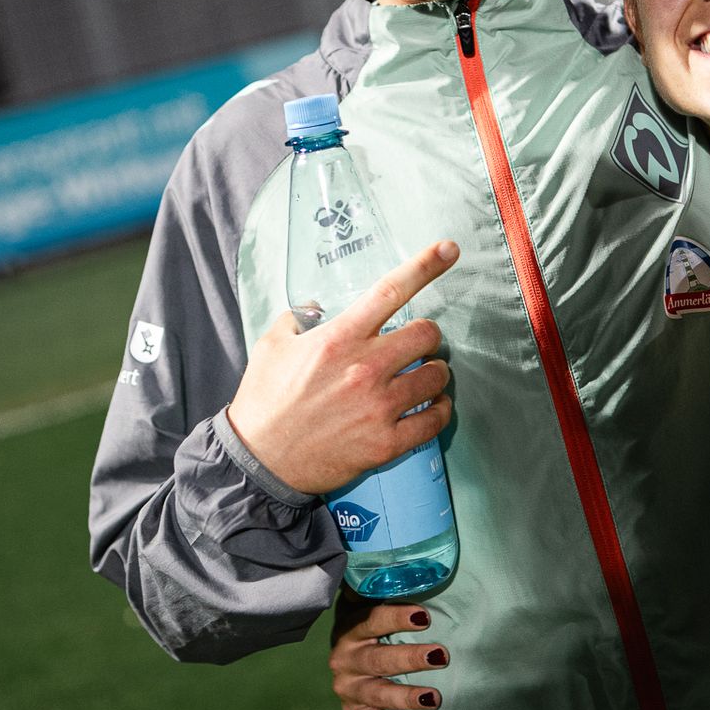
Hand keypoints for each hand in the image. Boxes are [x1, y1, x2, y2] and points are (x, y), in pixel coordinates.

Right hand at [226, 240, 458, 493]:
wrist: (259, 461)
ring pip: (436, 376)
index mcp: (338, 338)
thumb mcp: (271, 345)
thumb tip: (317, 307)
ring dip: (435, 373)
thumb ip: (298, 318)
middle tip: (416, 346)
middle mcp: (364, 368)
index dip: (425, 266)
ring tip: (423, 376)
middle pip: (426, 334)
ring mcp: (378, 407)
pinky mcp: (386, 443)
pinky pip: (435, 420)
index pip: (391, 291)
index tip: (449, 249)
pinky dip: (439, 410)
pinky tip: (431, 406)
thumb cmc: (264, 400)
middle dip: (427, 336)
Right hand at [330, 596, 445, 709]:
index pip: (373, 621)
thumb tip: (407, 559)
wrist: (346, 652)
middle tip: (441, 656)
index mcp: (350, 627)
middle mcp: (344, 658)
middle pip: (377, 660)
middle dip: (409, 659)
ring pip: (375, 694)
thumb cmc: (370, 622)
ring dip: (404, 696)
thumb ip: (383, 587)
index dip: (398, 618)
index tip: (426, 616)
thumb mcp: (370, 602)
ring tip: (434, 698)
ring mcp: (347, 687)